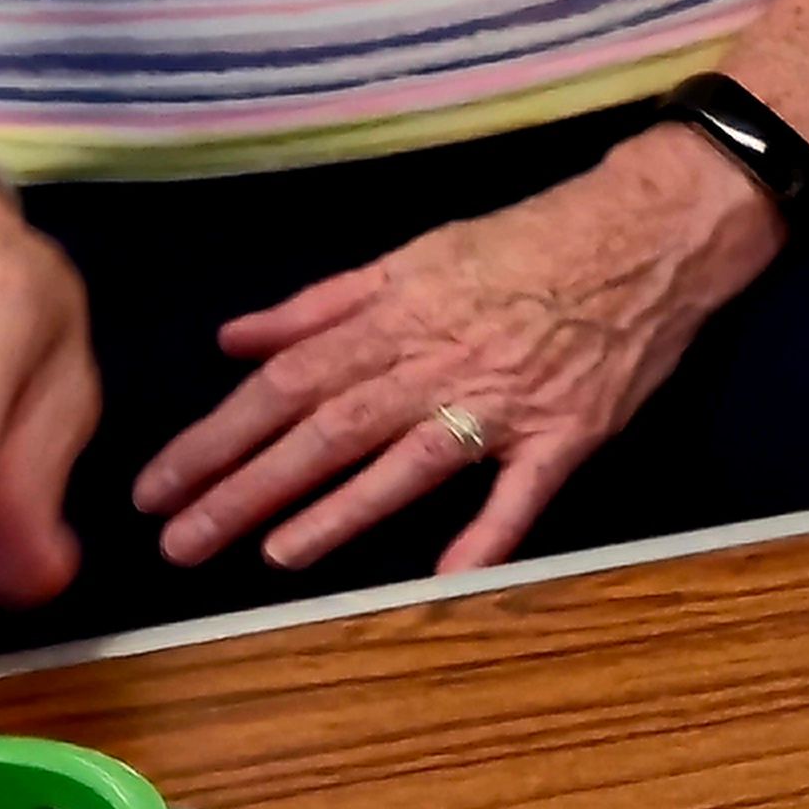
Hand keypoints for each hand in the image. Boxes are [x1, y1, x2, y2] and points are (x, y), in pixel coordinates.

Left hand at [144, 132, 778, 583]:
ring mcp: (504, 401)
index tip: (156, 485)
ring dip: (338, 512)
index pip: (285, 384)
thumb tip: (236, 339)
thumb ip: (323, 303)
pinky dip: (488, 534)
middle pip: (327, 430)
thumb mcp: (418, 253)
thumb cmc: (532, 239)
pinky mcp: (567, 432)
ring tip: (271, 556)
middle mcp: (439, 361)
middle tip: (180, 542)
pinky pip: (523, 490)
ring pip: (407, 463)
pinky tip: (447, 580)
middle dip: (246, 488)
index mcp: (397, 316)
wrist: (653, 228)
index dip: (216, 437)